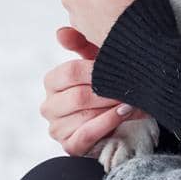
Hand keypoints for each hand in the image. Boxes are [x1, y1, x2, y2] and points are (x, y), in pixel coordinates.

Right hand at [42, 24, 152, 157]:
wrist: (121, 118)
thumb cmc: (107, 86)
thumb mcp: (97, 63)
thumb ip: (81, 45)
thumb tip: (61, 32)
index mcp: (52, 82)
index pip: (68, 73)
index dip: (94, 71)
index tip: (116, 67)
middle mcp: (49, 106)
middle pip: (78, 96)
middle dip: (107, 91)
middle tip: (129, 86)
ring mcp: (57, 129)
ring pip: (84, 115)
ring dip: (111, 107)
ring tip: (131, 99)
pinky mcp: (70, 147)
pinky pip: (87, 134)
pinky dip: (108, 122)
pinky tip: (124, 112)